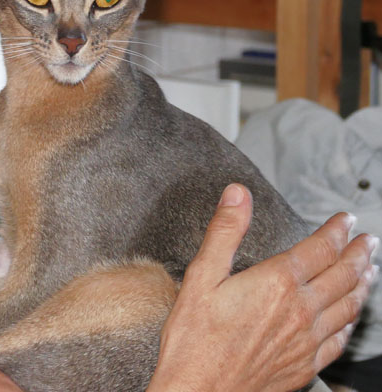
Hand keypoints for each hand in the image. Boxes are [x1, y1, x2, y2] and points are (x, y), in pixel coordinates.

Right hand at [147, 183, 378, 391]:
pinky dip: (352, 321)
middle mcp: (301, 310)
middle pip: (342, 275)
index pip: (319, 248)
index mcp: (277, 283)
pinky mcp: (305, 365)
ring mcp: (307, 341)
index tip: (346, 219)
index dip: (336, 230)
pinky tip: (351, 316)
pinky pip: (340, 339)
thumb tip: (238, 193)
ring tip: (371, 269)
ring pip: (348, 306)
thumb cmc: (194, 337)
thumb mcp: (201, 276)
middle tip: (369, 240)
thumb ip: (225, 231)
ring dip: (362, 284)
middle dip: (359, 253)